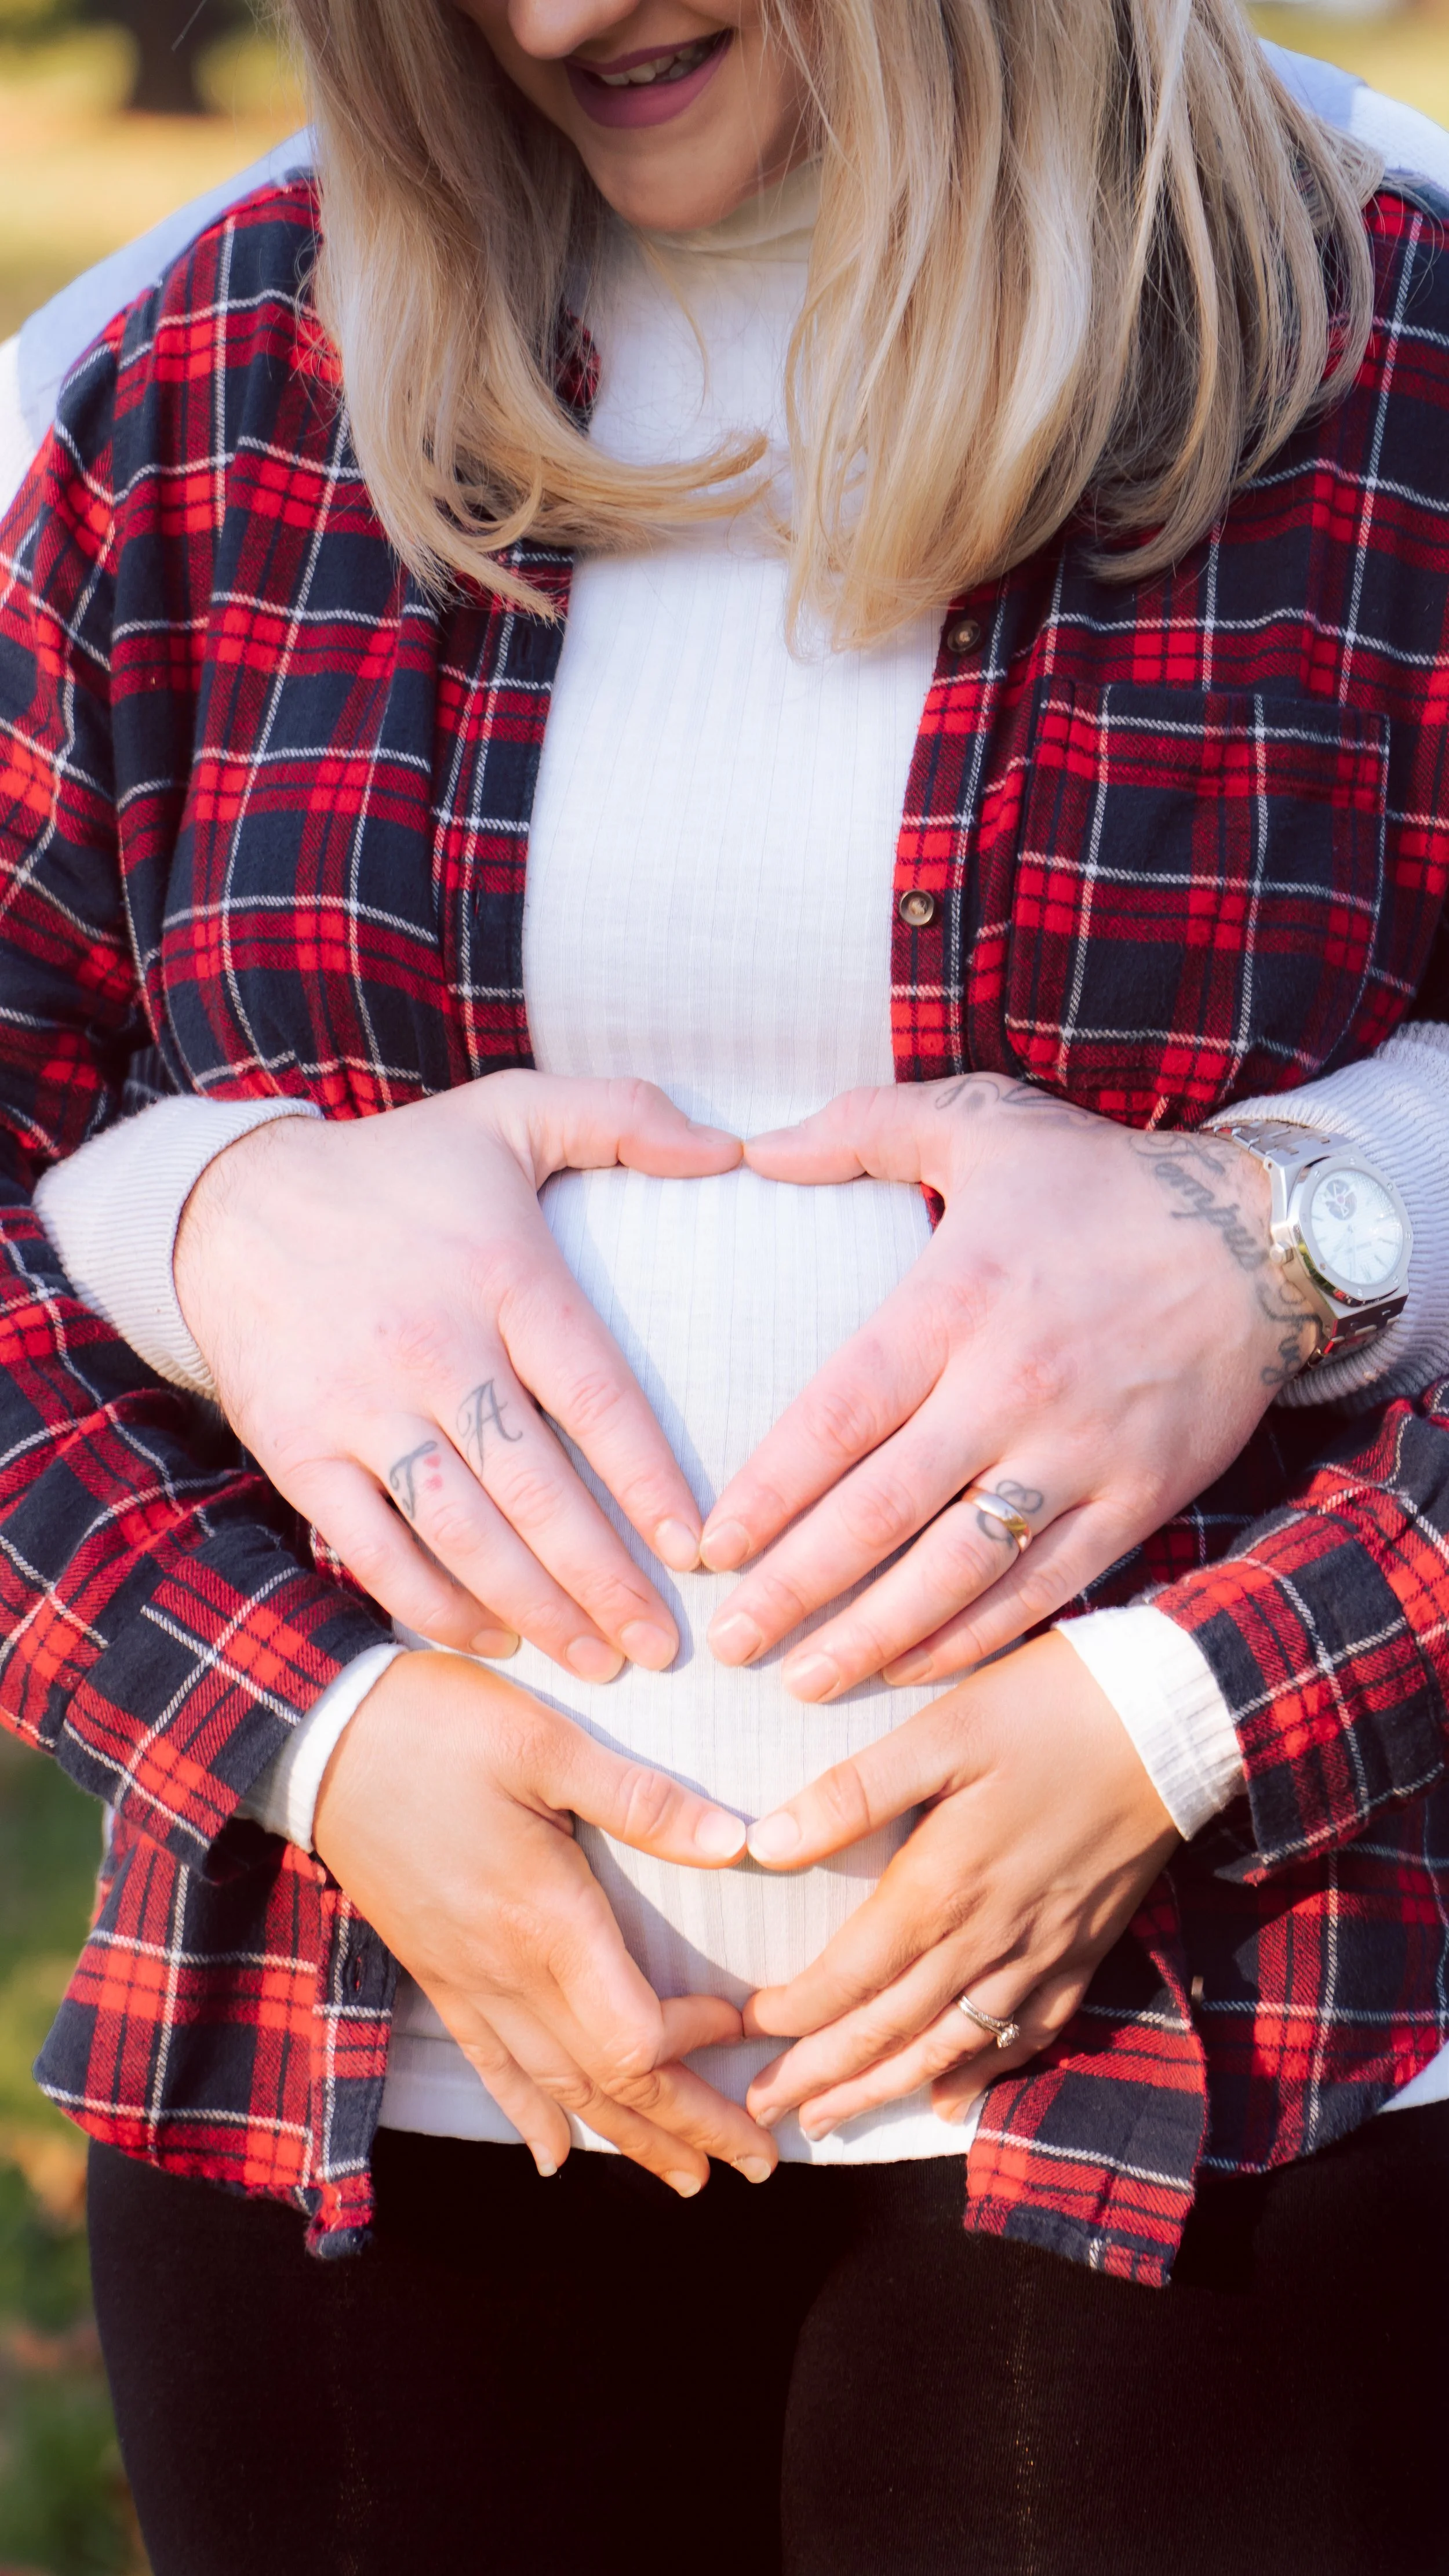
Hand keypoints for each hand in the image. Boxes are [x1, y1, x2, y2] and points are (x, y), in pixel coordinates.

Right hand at [175, 1073, 740, 1676]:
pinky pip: (374, 1546)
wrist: (231, 1203)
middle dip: (605, 1578)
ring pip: (460, 1530)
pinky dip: (434, 1603)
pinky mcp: (300, 1450)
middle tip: (665, 1646)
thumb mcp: (511, 1111)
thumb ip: (625, 1115)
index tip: (699, 1547)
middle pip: (534, 1486)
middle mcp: (431, 1346)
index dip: (650, 1478)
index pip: (594, 1393)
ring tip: (599, 1662)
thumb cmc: (398, 1168)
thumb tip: (733, 1146)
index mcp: (500, 1274)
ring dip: (534, 1609)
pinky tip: (494, 1640)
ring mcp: (359, 1406)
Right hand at [314, 1650, 776, 2193]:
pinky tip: (555, 2152)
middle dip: (687, 2128)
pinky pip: (489, 2066)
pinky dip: (530, 2115)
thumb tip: (734, 1841)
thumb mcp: (544, 1743)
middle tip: (757, 2165)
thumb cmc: (434, 1730)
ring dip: (626, 2137)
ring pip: (556, 2088)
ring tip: (684, 2174)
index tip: (744, 2025)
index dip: (695, 2050)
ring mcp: (465, 1981)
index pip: (633, 2037)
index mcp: (544, 1922)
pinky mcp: (435, 1972)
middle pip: (607, 2084)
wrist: (317, 1740)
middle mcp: (505, 1973)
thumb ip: (641, 1799)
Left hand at [699, 1075, 1313, 1694]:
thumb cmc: (1108, 1180)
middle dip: (795, 1587)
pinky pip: (1044, 1586)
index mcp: (956, 1302)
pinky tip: (912, 1667)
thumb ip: (862, 1127)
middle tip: (732, 1641)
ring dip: (873, 1636)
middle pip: (880, 1511)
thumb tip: (755, 1146)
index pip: (837, 1416)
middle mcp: (1011, 1387)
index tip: (708, 1545)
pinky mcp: (1138, 1496)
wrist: (1267, 1233)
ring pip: (957, 1569)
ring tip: (803, 1684)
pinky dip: (975, 1636)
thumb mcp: (984, 1121)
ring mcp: (1079, 1453)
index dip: (767, 1491)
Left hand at [739, 1632, 1180, 2137]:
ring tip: (831, 2121)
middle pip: (889, 2029)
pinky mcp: (1085, 1951)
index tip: (743, 2032)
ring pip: (950, 2048)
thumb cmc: (1049, 1709)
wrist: (1175, 1722)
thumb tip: (766, 1845)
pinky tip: (948, 2097)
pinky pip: (1027, 2035)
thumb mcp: (941, 1728)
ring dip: (884, 2089)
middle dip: (821, 2076)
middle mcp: (988, 1939)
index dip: (793, 2012)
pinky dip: (983, 2074)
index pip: (849, 1974)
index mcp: (942, 1886)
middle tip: (763, 2114)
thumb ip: (854, 1793)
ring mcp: (1042, 1954)